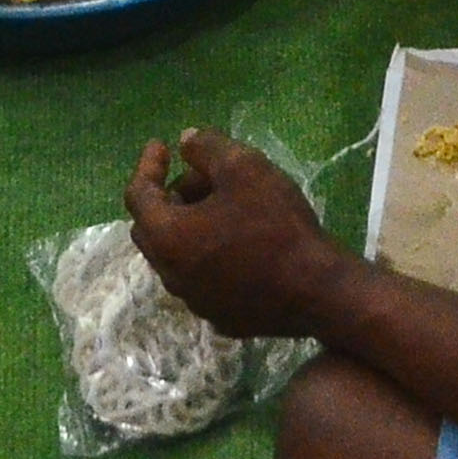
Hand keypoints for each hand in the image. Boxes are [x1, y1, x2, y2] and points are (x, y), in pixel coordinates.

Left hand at [123, 129, 345, 341]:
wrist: (318, 290)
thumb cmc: (276, 225)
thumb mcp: (244, 167)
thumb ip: (207, 147)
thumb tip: (185, 141)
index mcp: (167, 236)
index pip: (138, 195)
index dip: (148, 165)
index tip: (162, 144)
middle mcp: (171, 274)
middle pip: (152, 227)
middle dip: (170, 196)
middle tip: (201, 177)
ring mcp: (195, 301)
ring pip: (177, 255)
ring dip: (190, 226)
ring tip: (224, 206)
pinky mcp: (221, 317)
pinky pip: (202, 277)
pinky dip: (208, 254)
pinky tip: (240, 242)